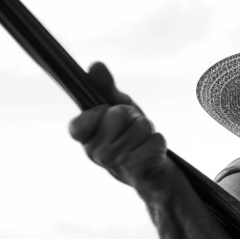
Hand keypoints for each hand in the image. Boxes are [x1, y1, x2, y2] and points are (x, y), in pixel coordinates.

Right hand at [68, 63, 176, 199]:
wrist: (153, 173)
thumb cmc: (131, 136)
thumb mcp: (118, 108)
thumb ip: (105, 87)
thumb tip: (96, 65)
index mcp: (85, 137)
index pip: (80, 121)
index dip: (99, 112)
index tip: (107, 114)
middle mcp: (94, 152)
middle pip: (118, 115)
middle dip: (133, 117)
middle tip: (134, 128)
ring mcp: (115, 163)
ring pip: (139, 127)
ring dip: (147, 130)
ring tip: (143, 140)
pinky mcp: (137, 170)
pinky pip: (154, 141)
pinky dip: (159, 142)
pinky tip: (153, 152)